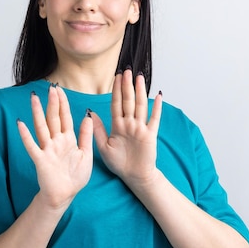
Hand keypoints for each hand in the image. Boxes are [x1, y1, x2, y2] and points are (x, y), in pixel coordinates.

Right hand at [17, 85, 92, 209]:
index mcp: (68, 139)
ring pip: (42, 128)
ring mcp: (47, 150)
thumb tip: (87, 116)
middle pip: (53, 119)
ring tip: (34, 99)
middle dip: (53, 103)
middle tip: (51, 87)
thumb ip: (86, 135)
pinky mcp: (40, 160)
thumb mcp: (86, 154)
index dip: (63, 103)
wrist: (65, 195)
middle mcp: (56, 142)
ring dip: (38, 113)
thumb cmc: (75, 176)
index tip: (60, 89)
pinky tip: (20, 124)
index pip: (65, 117)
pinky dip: (26, 135)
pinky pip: (32, 146)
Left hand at [92, 69, 162, 188]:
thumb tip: (90, 113)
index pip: (116, 104)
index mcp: (117, 126)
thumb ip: (98, 130)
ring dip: (140, 92)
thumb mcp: (104, 147)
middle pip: (128, 101)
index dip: (116, 90)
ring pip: (140, 106)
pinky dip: (157, 108)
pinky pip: (154, 119)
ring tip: (139, 77)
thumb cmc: (119, 163)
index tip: (116, 77)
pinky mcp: (150, 135)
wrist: (134, 177)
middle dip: (127, 86)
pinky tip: (158, 96)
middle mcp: (129, 124)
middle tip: (126, 70)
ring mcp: (140, 128)